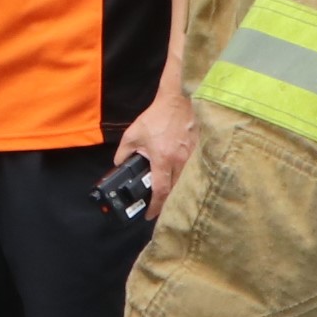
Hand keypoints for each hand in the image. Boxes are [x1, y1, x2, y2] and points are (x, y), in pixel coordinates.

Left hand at [111, 90, 195, 208]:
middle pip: (175, 191)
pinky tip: (178, 180)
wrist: (179, 101)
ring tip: (166, 197)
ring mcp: (192, 157)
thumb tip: (118, 165)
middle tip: (157, 209)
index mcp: (163, 158)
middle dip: (166, 203)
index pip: (160, 190)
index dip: (155, 206)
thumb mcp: (133, 134)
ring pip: (184, 183)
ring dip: (175, 192)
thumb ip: (123, 152)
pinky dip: (184, 180)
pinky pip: (192, 172)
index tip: (149, 215)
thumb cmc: (157, 117)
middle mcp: (180, 161)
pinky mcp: (199, 152)